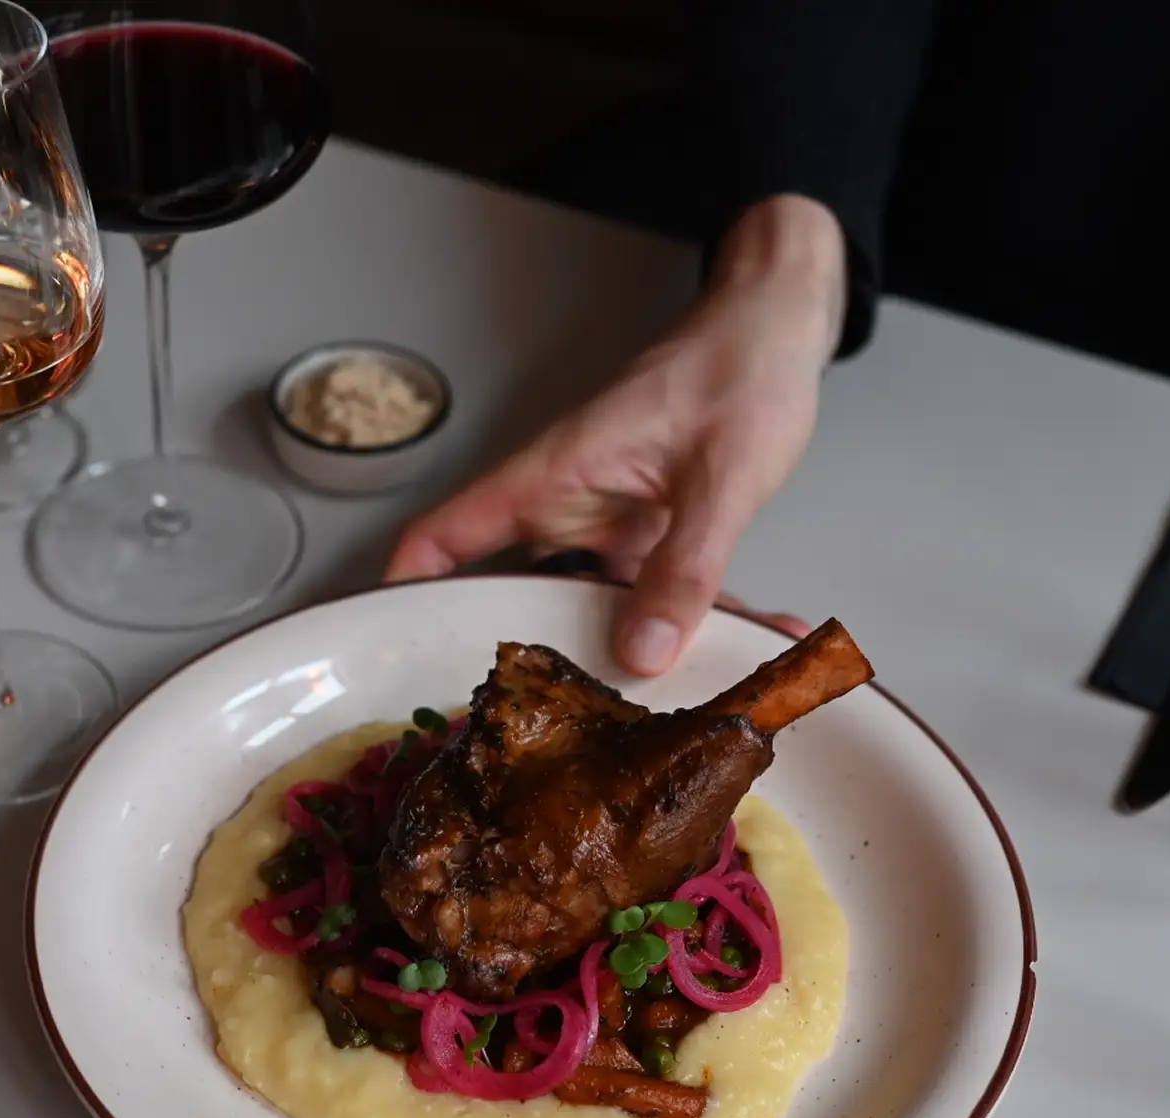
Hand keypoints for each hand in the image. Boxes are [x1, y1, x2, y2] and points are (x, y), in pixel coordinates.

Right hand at [385, 195, 846, 674]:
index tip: (391, 654)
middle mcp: (567, 509)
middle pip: (513, 596)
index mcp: (551, 478)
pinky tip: (746, 649)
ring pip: (592, 610)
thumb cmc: (735, 366)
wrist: (778, 326)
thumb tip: (642, 654)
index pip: (445, 535)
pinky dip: (698, 624)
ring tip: (659, 718)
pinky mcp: (652, 540)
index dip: (406, 592)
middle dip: (523, 667)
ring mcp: (608, 529)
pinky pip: (658, 598)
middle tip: (535, 738)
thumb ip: (684, 568)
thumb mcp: (719, 475)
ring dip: (626, 657)